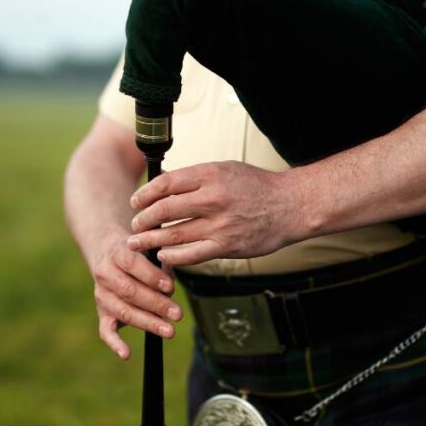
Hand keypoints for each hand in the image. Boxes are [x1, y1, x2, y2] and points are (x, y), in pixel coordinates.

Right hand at [88, 229, 181, 359]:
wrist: (107, 251)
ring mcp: (102, 295)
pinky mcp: (103, 312)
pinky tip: (126, 354)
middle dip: (156, 304)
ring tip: (170, 331)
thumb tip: (169, 287)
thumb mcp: (147, 247)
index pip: (132, 264)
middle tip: (178, 314)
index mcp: (116, 253)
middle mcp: (105, 274)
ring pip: (124, 311)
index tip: (171, 287)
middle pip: (130, 292)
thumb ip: (159, 262)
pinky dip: (115, 344)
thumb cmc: (138, 251)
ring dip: (148, 323)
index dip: (152, 277)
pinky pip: (106, 331)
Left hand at [127, 161, 307, 265]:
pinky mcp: (227, 246)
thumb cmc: (257, 186)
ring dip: (151, 241)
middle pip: (164, 210)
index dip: (145, 194)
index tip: (136, 201)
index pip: (166, 183)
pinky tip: (163, 256)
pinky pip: (191, 255)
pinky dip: (173, 257)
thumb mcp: (226, 169)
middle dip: (143, 220)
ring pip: (174, 235)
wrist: (291, 206)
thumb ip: (196, 177)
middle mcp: (213, 198)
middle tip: (134, 224)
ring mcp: (220, 224)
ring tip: (138, 242)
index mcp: (211, 175)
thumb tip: (164, 181)